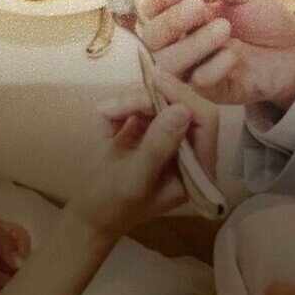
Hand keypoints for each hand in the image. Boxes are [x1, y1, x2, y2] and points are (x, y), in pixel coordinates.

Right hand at [66, 102, 194, 238]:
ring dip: (131, 99)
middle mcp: (188, 148)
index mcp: (197, 167)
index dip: (184, 97)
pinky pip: (140, 101)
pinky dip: (121, 105)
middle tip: (118, 103)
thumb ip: (158, 147)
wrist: (89, 212)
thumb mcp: (134, 179)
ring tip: (106, 113)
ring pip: (159, 98)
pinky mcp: (147, 126)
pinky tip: (106, 118)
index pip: (205, 121)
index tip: (156, 81)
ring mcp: (167, 135)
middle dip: (149, 97)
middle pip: (181, 103)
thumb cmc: (113, 204)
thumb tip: (182, 110)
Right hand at [142, 0, 294, 109]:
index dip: (157, 0)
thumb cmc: (262, 16)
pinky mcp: (210, 89)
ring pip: (169, 64)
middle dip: (171, 21)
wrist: (293, 48)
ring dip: (192, 44)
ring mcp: (192, 67)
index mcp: (182, 14)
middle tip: (199, 7)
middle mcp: (180, 41)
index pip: (153, 9)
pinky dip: (214, 66)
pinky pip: (199, 81)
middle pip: (152, 38)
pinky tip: (234, 56)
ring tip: (224, 29)